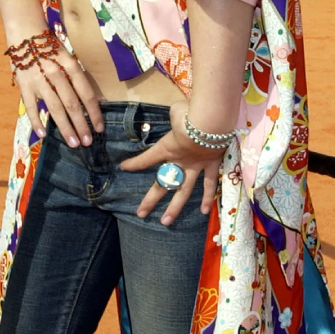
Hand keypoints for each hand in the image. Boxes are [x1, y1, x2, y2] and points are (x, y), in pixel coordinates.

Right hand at [13, 43, 103, 147]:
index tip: (99, 128)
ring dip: (65, 128)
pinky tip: (43, 135)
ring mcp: (39, 81)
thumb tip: (96, 101)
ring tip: (73, 143)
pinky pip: (31, 107)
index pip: (86, 94)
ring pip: (55, 109)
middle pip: (72, 105)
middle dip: (81, 126)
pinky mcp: (24, 86)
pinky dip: (36, 121)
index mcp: (70, 66)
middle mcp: (56, 74)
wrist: (25, 33)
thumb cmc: (51, 47)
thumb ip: (79, 79)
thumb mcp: (69, 58)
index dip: (94, 113)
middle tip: (88, 142)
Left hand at [120, 102, 221, 225]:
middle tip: (141, 213)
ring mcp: (195, 166)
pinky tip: (204, 211)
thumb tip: (180, 114)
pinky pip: (208, 184)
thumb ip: (176, 116)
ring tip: (166, 221)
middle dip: (150, 200)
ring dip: (174, 207)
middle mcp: (179, 162)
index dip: (134, 164)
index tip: (124, 167)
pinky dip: (207, 197)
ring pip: (183, 191)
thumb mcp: (177, 112)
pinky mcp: (211, 165)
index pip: (146, 159)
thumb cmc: (189, 113)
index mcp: (167, 148)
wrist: (210, 122)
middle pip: (162, 184)